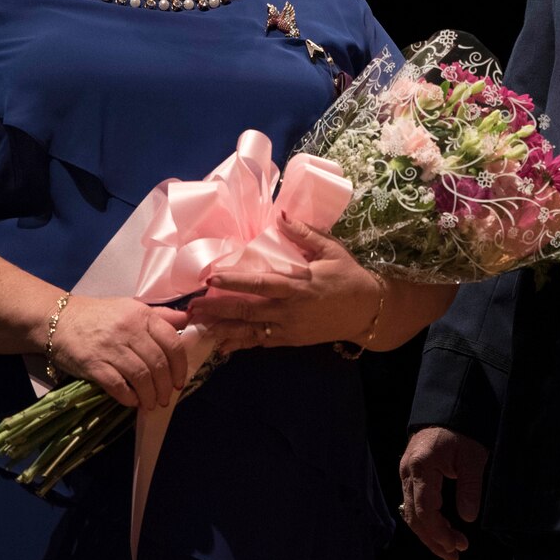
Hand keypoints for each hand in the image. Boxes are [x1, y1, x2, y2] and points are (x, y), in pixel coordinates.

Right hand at [51, 296, 190, 411]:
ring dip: (149, 395)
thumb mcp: (130, 308)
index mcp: (142, 315)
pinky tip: (132, 402)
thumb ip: (160, 316)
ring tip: (151, 404)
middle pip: (158, 363)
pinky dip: (128, 397)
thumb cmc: (98, 315)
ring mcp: (111, 347)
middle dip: (165, 386)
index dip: (180, 366)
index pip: (172, 342)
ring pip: (141, 376)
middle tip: (165, 398)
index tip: (179, 381)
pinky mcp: (93, 364)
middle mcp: (129, 329)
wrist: (57, 320)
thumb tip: (187, 319)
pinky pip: (118, 385)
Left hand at [187, 214, 379, 348]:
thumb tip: (281, 215)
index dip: (235, 282)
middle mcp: (290, 311)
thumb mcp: (331, 250)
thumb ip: (305, 234)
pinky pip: (261, 343)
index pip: (261, 284)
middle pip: (247, 311)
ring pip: (250, 332)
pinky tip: (221, 344)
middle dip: (217, 309)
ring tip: (198, 328)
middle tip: (192, 307)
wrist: (367, 311)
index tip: (211, 279)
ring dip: (223, 330)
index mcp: (299, 287)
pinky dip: (240, 344)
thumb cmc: (349, 276)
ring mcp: (289, 329)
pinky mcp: (291, 340)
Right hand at [398, 426, 487, 559]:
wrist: (448, 406)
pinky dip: (427, 520)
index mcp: (421, 467)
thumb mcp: (473, 456)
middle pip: (414, 516)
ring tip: (450, 550)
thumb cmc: (461, 429)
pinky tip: (442, 530)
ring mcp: (406, 473)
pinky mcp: (410, 473)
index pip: (424, 510)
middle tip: (454, 557)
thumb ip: (470, 487)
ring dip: (430, 533)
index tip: (456, 546)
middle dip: (434, 540)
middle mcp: (407, 472)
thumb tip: (468, 518)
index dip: (438, 533)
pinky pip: (414, 503)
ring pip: (412, 513)